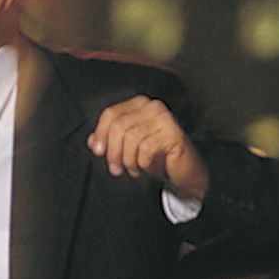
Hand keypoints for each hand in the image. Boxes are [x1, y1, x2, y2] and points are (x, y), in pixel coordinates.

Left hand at [88, 96, 209, 200]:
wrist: (185, 174)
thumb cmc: (158, 159)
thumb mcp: (129, 149)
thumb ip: (111, 142)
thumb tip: (93, 141)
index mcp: (140, 105)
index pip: (111, 113)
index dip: (101, 133)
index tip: (98, 152)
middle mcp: (153, 107)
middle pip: (119, 125)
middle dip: (113, 152)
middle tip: (115, 169)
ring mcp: (165, 119)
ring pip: (131, 138)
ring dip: (129, 160)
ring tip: (135, 169)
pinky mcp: (174, 134)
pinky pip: (146, 148)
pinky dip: (143, 163)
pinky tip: (148, 168)